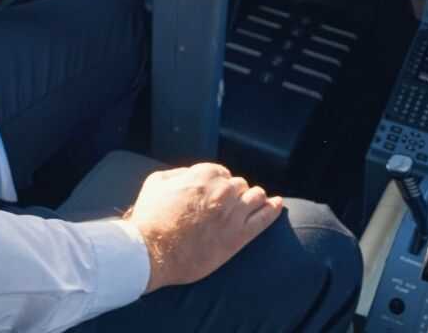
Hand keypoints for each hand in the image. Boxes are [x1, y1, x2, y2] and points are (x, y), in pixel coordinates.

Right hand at [123, 163, 283, 292]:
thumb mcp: (156, 183)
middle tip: (225, 205)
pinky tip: (277, 205)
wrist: (150, 253)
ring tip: (252, 203)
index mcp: (204, 174)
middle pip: (239, 185)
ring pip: (255, 197)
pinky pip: (264, 219)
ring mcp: (233, 213)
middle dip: (234, 192)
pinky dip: (273, 210)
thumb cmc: (150, 219)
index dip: (217, 183)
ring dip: (253, 198)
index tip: (212, 194)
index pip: (222, 173)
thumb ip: (178, 173)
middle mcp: (223, 191)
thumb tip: (191, 174)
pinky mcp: (238, 237)